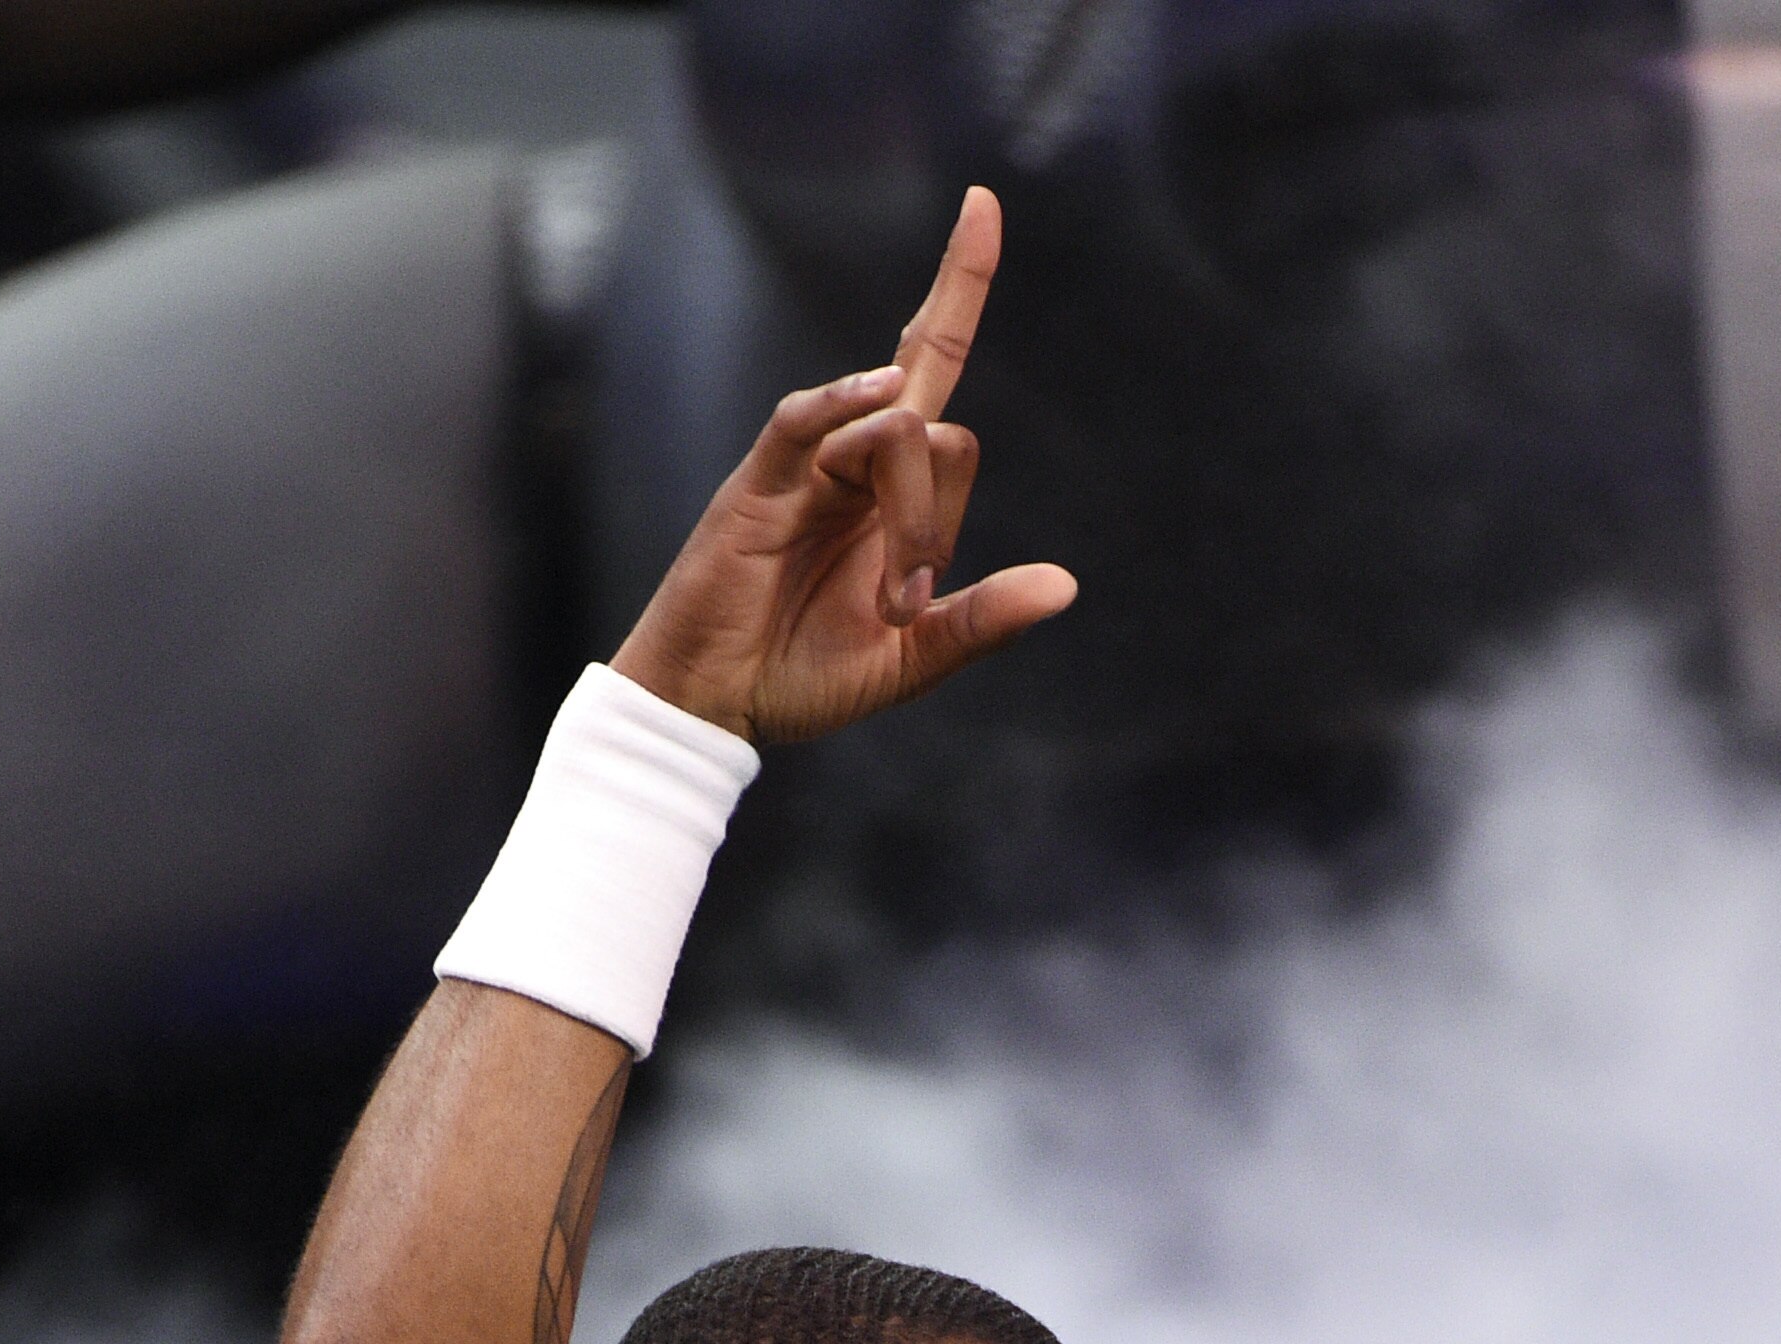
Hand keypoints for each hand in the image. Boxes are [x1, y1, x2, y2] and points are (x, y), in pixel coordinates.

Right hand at [610, 187, 1077, 745]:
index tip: (984, 203)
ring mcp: (804, 468)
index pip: (934, 362)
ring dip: (909, 522)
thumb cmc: (802, 675)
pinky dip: (840, 403)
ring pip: (891, 430)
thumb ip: (979, 621)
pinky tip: (875, 397)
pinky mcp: (756, 486)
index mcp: (891, 488)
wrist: (717, 704)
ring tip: (884, 604)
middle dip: (940, 519)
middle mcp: (851, 460)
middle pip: (934, 422)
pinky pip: (804, 420)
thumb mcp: (910, 659)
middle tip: (904, 605)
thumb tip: (1064, 586)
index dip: (958, 284)